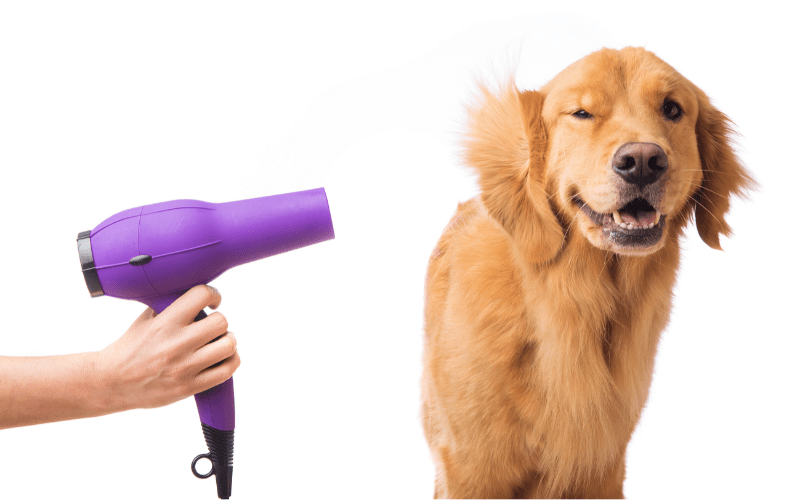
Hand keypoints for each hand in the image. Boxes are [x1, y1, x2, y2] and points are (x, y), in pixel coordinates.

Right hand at [94, 285, 240, 411]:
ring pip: (228, 346)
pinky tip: (221, 358)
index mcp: (165, 323)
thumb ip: (171, 305)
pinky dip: (230, 361)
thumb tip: (196, 292)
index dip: (213, 294)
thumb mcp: (146, 319)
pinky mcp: (189, 387)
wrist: (112, 383)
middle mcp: (176, 344)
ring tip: (219, 342)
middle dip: (220, 322)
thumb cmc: (131, 347)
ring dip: (228, 342)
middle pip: (221, 322)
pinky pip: (226, 371)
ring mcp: (184, 367)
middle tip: (213, 327)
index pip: (201, 295)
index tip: (212, 301)